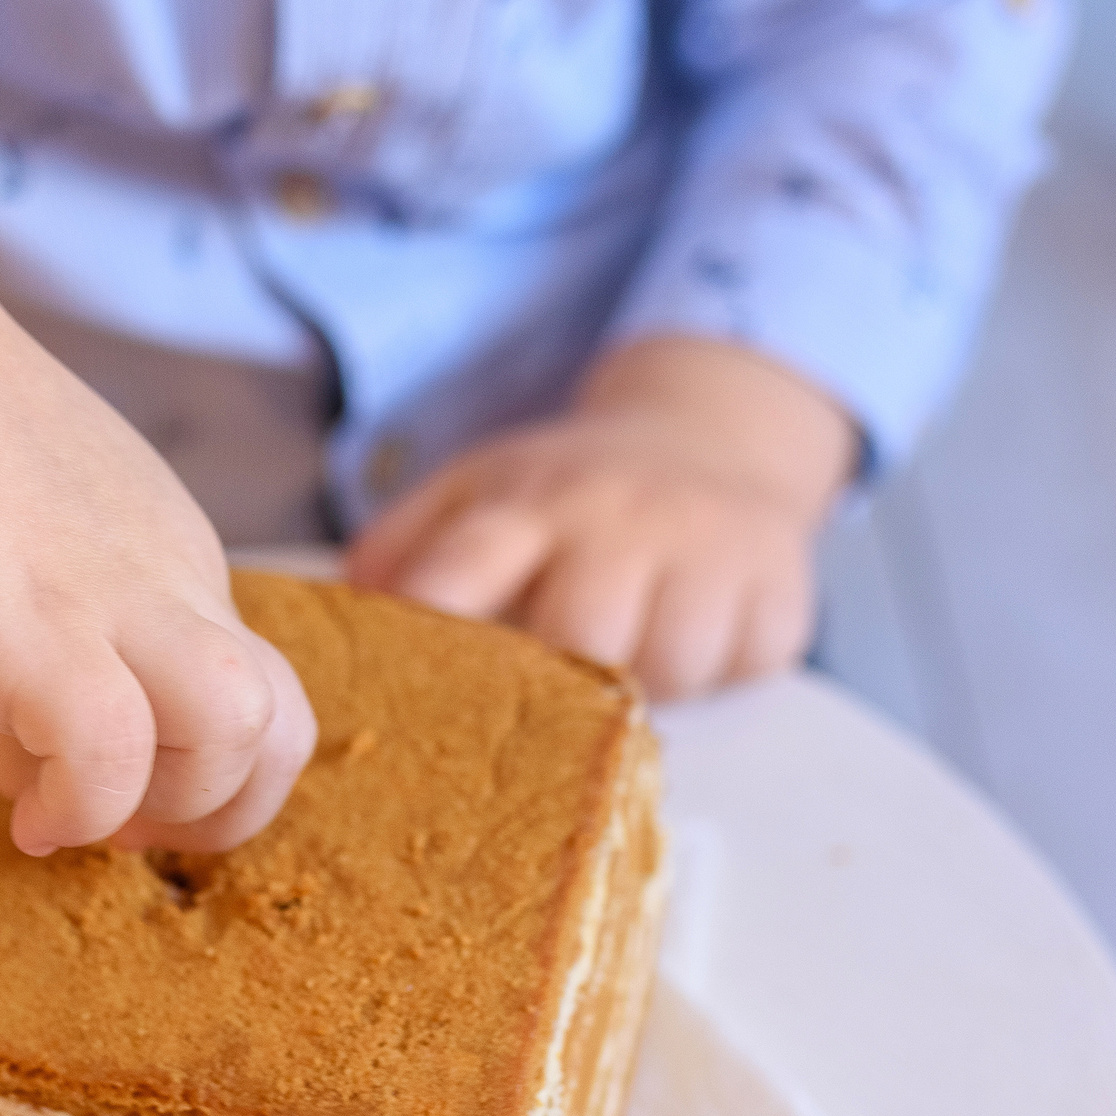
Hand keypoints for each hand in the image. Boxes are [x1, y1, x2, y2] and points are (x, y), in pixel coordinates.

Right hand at [0, 113, 314, 854]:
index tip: (115, 783)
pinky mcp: (38, 633)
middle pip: (283, 721)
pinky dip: (77, 809)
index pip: (256, 685)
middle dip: (219, 810)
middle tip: (117, 823)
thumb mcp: (23, 531)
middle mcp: (166, 579)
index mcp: (167, 557)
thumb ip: (50, 617)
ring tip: (67, 811)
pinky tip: (19, 808)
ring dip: (166, 808)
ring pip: (239, 732)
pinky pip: (111, 758)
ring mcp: (111, 604)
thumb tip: (22, 730)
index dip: (204, 765)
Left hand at [344, 336, 854, 699]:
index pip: (465, 567)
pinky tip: (699, 634)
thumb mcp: (477, 492)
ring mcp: (707, 546)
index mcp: (524, 502)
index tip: (411, 683)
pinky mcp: (778, 583)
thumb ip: (402, 549)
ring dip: (647, 681)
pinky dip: (721, 671)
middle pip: (581, 632)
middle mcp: (616, 517)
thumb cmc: (571, 494)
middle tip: (554, 684)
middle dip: (562, 677)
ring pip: (669, 664)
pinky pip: (745, 664)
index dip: (438, 624)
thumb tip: (337, 618)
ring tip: (631, 649)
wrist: (710, 431)